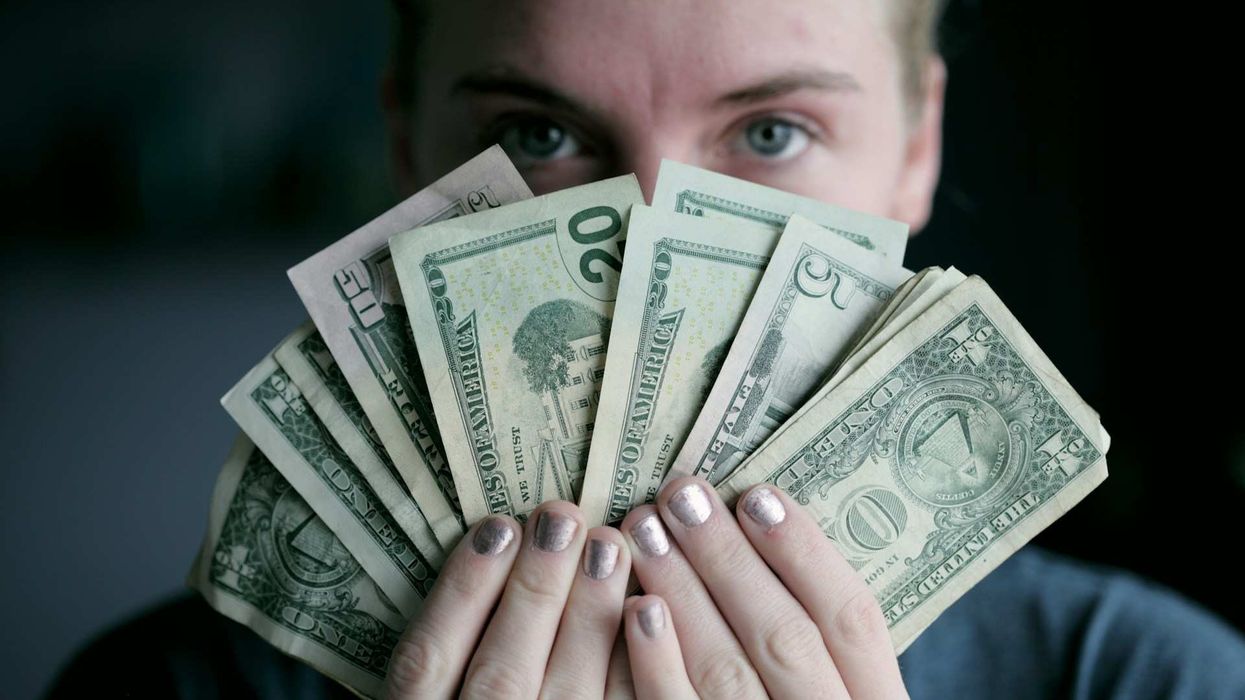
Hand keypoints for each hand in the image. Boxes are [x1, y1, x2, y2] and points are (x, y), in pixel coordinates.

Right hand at [384, 500, 632, 698]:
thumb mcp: (440, 683)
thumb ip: (460, 633)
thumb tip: (506, 539)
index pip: (429, 660)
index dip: (464, 589)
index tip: (498, 526)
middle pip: (501, 675)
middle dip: (534, 591)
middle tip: (563, 519)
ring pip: (565, 696)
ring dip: (588, 619)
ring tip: (608, 545)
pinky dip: (632, 668)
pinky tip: (645, 610)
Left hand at [618, 476, 908, 698]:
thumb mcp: (838, 691)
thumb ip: (814, 637)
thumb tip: (757, 526)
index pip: (853, 620)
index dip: (806, 553)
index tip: (758, 495)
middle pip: (784, 638)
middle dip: (729, 559)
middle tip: (682, 494)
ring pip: (728, 674)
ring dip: (684, 594)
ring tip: (646, 530)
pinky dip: (657, 664)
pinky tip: (635, 609)